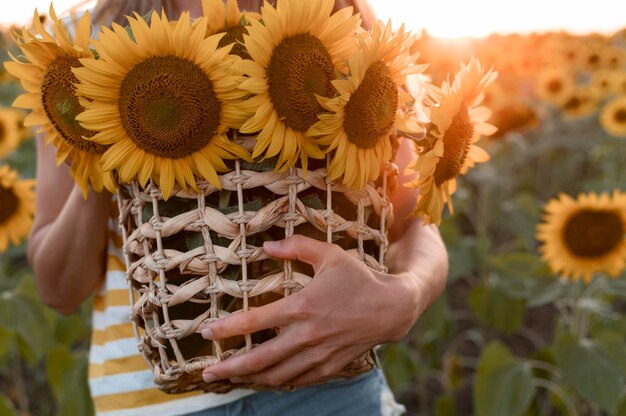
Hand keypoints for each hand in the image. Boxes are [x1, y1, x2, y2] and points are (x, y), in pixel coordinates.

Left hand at [201, 235, 419, 386]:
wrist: (392, 308)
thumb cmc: (359, 278)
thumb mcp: (330, 254)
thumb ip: (297, 246)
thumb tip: (267, 245)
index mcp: (301, 306)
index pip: (254, 322)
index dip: (226, 329)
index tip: (206, 333)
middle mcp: (306, 335)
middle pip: (259, 359)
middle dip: (229, 368)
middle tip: (207, 373)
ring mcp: (318, 355)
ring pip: (276, 375)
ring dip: (250, 378)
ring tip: (230, 378)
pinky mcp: (329, 367)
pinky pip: (297, 380)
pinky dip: (278, 382)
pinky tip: (266, 380)